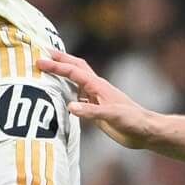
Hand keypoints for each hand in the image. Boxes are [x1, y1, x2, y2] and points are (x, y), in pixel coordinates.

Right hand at [38, 51, 157, 148]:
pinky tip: (61, 98)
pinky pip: (79, 98)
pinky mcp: (97, 110)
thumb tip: (70, 107)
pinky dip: (68, 94)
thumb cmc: (132, 121)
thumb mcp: (111, 116)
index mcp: (98, 86)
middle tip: (43, 54)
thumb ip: (91, 112)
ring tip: (49, 70)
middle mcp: (96, 88)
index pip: (73, 72)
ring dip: (63, 75)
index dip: (56, 66)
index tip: (39, 62)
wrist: (144, 130)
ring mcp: (96, 98)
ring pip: (76, 81)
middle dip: (60, 60)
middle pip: (76, 68)